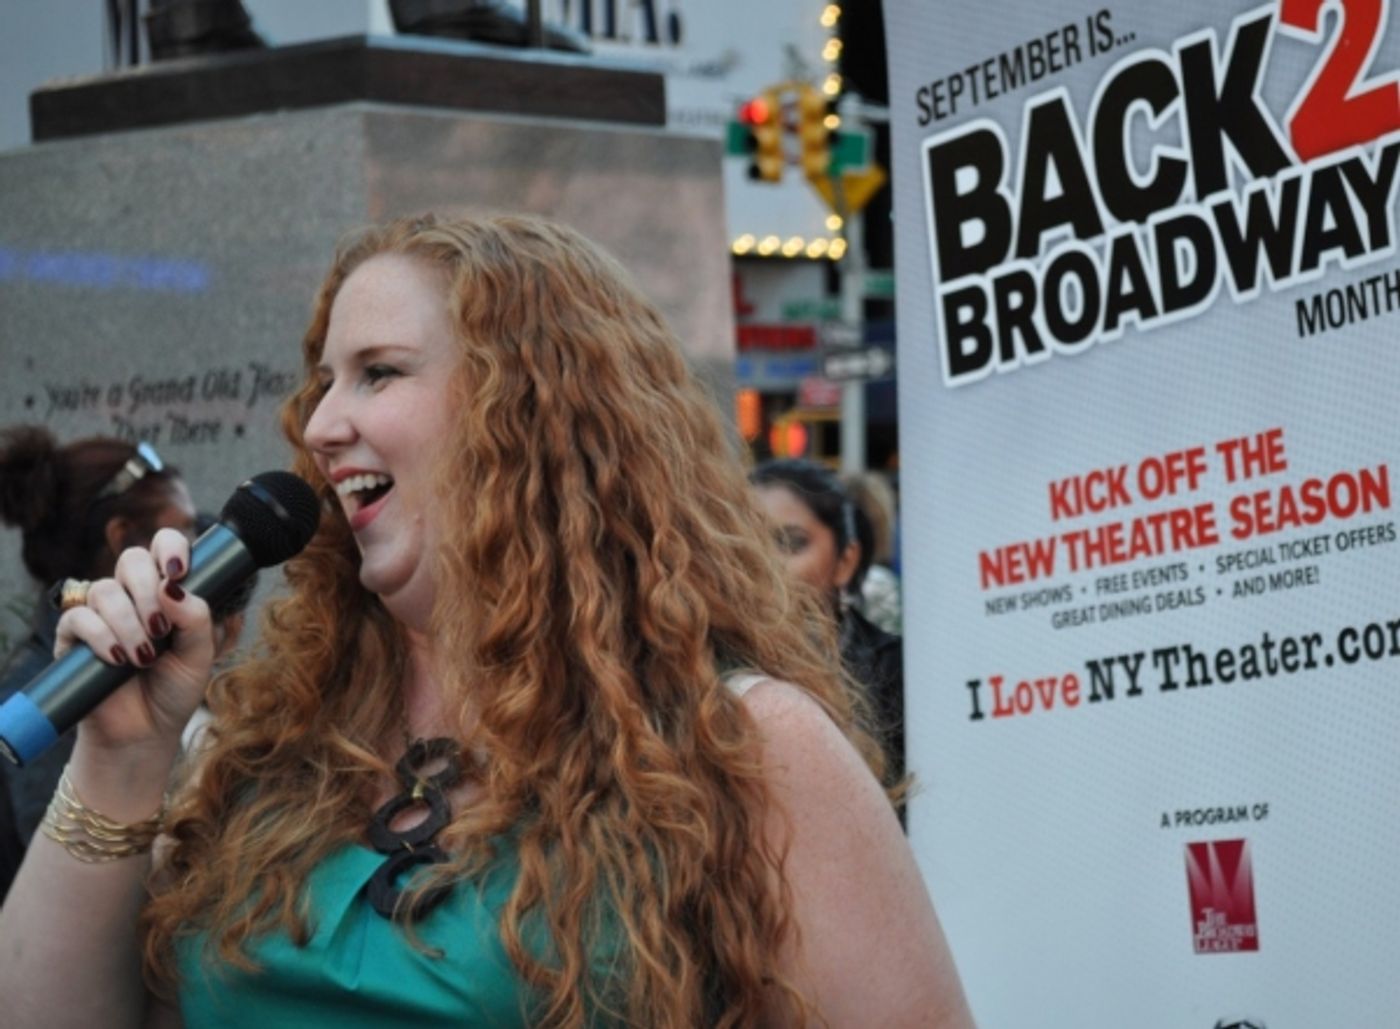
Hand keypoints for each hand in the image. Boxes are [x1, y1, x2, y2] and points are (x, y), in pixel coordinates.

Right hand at [54, 527, 213, 754]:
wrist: (145, 733)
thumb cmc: (175, 690)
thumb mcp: (200, 655)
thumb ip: (198, 619)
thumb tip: (173, 586)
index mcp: (167, 591)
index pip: (164, 546)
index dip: (171, 546)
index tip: (179, 571)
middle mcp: (133, 596)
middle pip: (132, 559)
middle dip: (148, 591)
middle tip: (161, 629)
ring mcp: (101, 614)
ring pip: (106, 590)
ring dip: (129, 623)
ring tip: (144, 657)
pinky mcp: (73, 638)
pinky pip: (78, 618)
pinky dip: (101, 636)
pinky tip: (118, 659)